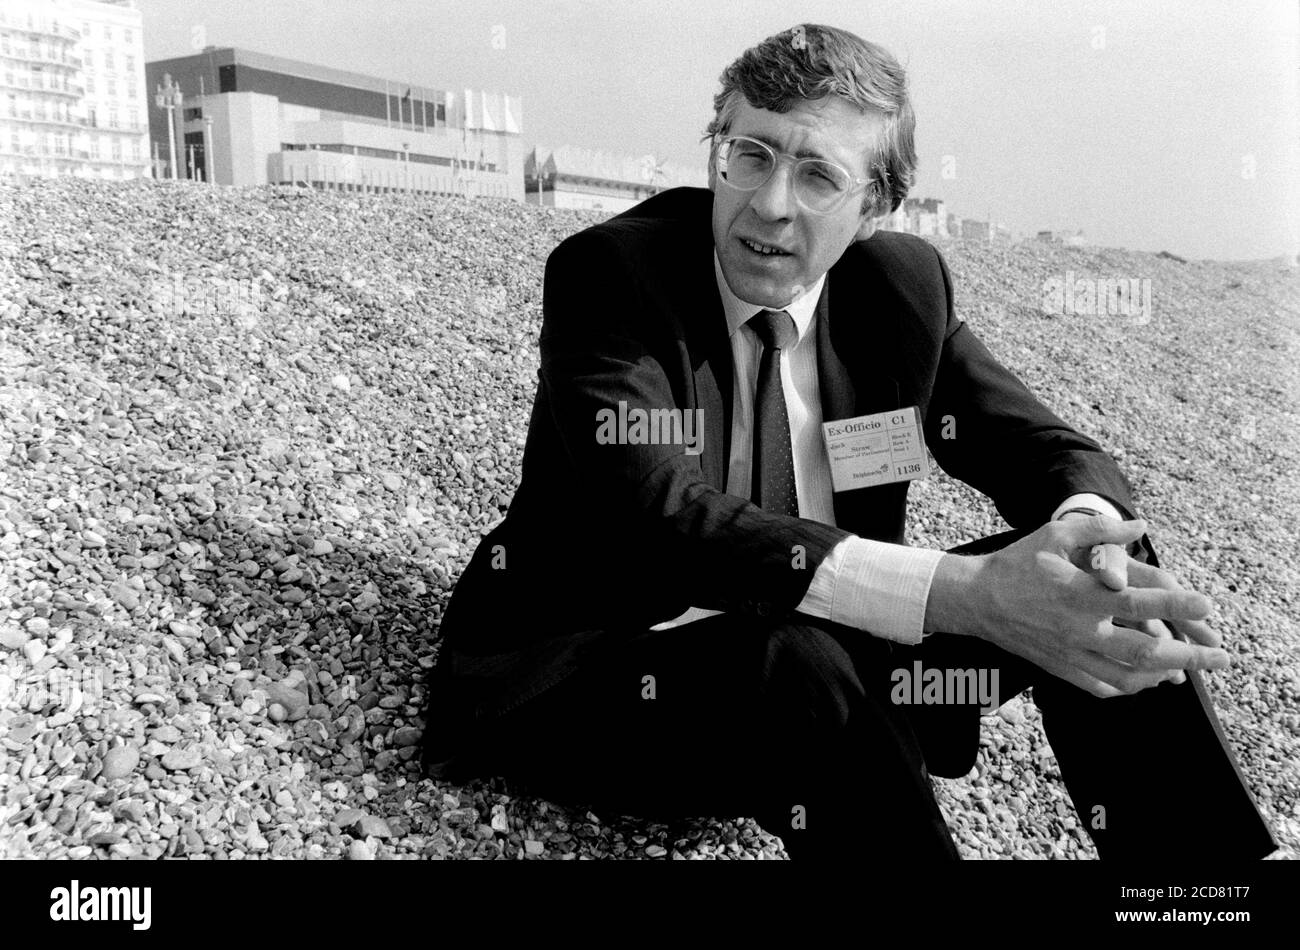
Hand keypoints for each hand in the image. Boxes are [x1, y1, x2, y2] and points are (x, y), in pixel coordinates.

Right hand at [928, 516, 1228, 697]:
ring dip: (1165, 675)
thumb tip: (1140, 526)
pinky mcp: (1061, 669)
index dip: (1177, 605)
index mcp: (1079, 595)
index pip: (1138, 601)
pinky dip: (1132, 686)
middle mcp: (1079, 630)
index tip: (1206, 605)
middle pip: (1145, 651)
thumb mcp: (1054, 534)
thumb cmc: (1017, 562)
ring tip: (1187, 669)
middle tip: (1220, 658)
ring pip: (1129, 676)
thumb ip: (1099, 529)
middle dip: (1190, 656)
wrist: (976, 600)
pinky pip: (1104, 687)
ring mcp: (1070, 654)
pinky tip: (1146, 678)